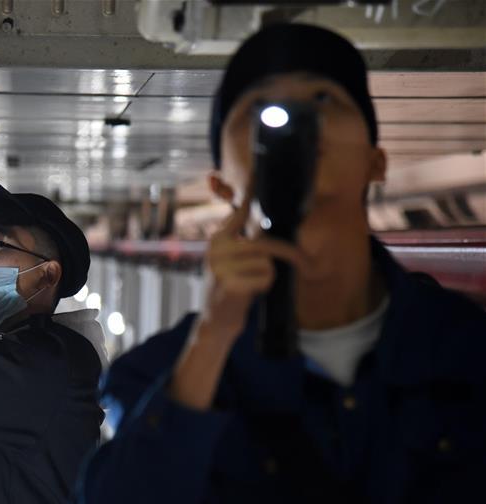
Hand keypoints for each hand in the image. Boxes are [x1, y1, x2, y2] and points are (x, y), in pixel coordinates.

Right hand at [199, 198, 308, 341]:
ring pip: (267, 262)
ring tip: (252, 283)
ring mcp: (220, 266)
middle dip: (286, 254)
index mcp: (218, 238)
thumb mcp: (233, 260)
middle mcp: (216, 248)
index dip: (249, 192)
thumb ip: (246, 241)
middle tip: (300, 262)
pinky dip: (265, 287)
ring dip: (268, 275)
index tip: (257, 171)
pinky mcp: (229, 284)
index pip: (239, 212)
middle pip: (265, 242)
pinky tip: (250, 293)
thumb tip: (266, 223)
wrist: (215, 320)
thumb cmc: (232, 286)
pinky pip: (265, 277)